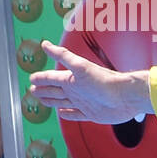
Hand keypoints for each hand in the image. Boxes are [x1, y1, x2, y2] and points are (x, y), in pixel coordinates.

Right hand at [29, 40, 153, 123]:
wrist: (126, 96)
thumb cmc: (104, 80)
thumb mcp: (80, 66)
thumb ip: (62, 56)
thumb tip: (45, 43)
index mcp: (71, 79)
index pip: (51, 78)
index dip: (41, 78)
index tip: (31, 78)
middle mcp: (76, 90)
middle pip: (54, 90)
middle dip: (43, 90)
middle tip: (32, 91)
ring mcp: (83, 102)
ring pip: (62, 102)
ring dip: (52, 101)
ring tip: (42, 100)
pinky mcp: (91, 114)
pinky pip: (76, 114)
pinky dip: (68, 114)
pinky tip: (62, 113)